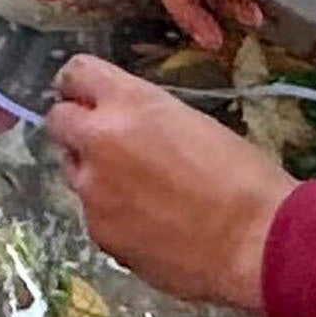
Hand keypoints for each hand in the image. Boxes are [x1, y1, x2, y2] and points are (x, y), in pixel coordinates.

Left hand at [45, 56, 292, 316]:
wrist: (256, 244)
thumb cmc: (245, 177)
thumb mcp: (195, 123)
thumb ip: (147, 119)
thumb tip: (127, 127)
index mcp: (131, 103)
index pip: (76, 73)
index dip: (79, 83)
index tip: (85, 93)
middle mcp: (100, 141)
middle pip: (58, 121)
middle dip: (77, 127)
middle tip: (105, 141)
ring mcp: (93, 193)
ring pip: (74, 172)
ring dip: (95, 173)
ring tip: (139, 191)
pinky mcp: (99, 234)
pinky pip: (95, 215)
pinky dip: (113, 215)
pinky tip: (151, 226)